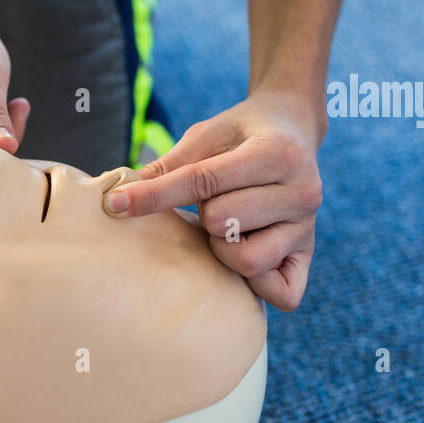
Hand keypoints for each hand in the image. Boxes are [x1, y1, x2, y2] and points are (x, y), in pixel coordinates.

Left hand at [103, 90, 323, 310]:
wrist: (293, 129)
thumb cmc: (241, 133)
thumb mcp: (206, 134)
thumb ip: (168, 165)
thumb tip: (117, 199)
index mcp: (278, 153)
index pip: (203, 182)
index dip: (154, 194)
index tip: (115, 204)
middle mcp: (303, 192)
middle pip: (222, 223)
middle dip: (203, 213)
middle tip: (213, 198)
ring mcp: (308, 227)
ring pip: (247, 260)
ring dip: (223, 246)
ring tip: (228, 223)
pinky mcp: (308, 254)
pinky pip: (283, 293)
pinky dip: (257, 284)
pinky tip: (242, 255)